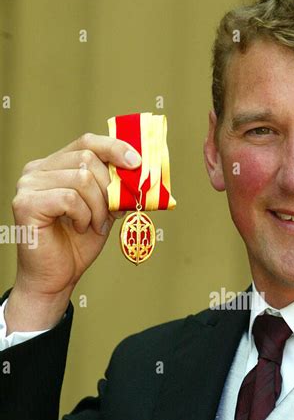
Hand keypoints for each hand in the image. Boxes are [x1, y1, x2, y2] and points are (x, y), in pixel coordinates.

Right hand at [5, 133, 140, 332]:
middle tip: (110, 215)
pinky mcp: (26, 203)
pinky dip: (83, 216)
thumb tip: (141, 173)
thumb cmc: (77, 244)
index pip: (87, 142)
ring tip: (93, 226)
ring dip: (98, 207)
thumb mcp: (104, 210)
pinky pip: (69, 198)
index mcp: (55, 166)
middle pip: (87, 158)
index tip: (137, 163)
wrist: (56, 277)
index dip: (114, 148)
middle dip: (109, 189)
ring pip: (82, 179)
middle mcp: (37, 170)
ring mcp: (28, 185)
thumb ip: (115, 189)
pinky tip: (79, 228)